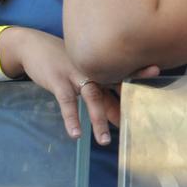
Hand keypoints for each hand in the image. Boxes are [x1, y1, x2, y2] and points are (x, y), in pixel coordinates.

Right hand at [0, 27, 159, 144]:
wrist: (32, 45)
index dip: (139, 79)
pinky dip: (71, 118)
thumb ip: (101, 92)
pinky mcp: (57, 80)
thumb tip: (120, 117)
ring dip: (98, 119)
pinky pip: (67, 101)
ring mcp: (75, 73)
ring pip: (92, 96)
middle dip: (127, 100)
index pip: (123, 75)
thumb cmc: (62, 61)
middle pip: (114, 84)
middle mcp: (92, 68)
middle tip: (138, 119)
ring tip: (104, 140)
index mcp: (100, 65)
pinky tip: (75, 133)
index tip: (155, 88)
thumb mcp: (83, 73)